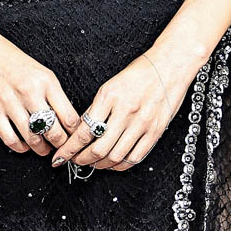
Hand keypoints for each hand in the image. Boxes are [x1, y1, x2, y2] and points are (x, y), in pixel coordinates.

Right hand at [0, 30, 79, 156]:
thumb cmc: (10, 58)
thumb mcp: (39, 71)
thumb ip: (52, 94)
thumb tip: (64, 119)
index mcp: (46, 80)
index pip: (69, 117)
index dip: (74, 134)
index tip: (74, 138)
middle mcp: (30, 92)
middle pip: (54, 132)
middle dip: (60, 145)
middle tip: (61, 148)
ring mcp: (10, 102)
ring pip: (33, 139)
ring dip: (41, 149)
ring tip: (43, 148)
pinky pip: (11, 139)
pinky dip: (20, 148)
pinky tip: (24, 145)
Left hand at [51, 51, 190, 172]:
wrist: (170, 65)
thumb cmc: (140, 72)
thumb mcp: (111, 85)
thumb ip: (97, 108)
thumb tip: (82, 130)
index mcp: (109, 96)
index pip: (84, 131)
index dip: (69, 148)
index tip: (61, 156)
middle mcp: (125, 111)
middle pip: (98, 148)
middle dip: (82, 159)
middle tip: (74, 161)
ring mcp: (142, 123)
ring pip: (115, 156)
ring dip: (100, 164)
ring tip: (92, 163)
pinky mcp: (155, 132)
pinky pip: (135, 157)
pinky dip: (121, 165)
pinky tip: (113, 164)